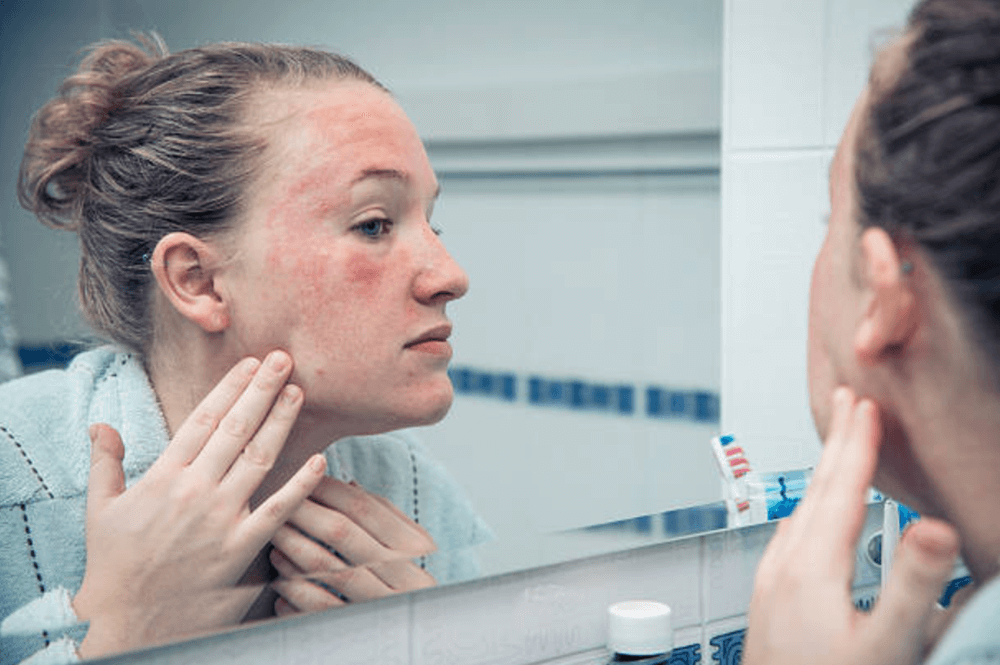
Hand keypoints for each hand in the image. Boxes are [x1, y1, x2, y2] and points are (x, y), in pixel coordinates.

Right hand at [74, 351, 326, 657]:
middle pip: (235, 429)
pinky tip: (320, 460)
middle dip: (262, 390)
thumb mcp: (101, 509)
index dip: (229, 387)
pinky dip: (300, 485)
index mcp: (163, 476)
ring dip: (281, 423)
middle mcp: (195, 491)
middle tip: (284, 359)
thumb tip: (100, 425)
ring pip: (259, 459)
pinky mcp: (240, 548)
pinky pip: (277, 510)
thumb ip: (106, 463)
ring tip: (299, 392)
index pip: (203, 420)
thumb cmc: (115, 564)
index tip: (249, 363)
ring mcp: (220, 519)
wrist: (129, 619)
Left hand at [269, 476, 436, 614]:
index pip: (365, 507)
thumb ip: (383, 516)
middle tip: (277, 505)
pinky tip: (280, 585)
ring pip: (328, 568)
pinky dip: (296, 594)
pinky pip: (321, 607)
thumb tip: (349, 482)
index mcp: (411, 546)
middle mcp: (399, 570)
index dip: (330, 491)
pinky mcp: (360, 626)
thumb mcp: (407, 549)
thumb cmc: (406, 583)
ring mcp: (380, 600)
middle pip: (342, 532)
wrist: (425, 631)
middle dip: (304, 514)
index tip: (303, 480)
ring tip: (274, 542)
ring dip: (294, 551)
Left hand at [743, 387, 959, 664]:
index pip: (840, 490)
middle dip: (836, 445)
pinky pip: (790, 540)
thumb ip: (910, 586)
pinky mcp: (769, 605)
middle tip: (848, 402)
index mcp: (811, 569)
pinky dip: (809, 513)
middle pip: (815, 493)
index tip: (868, 404)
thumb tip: (934, 527)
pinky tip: (810, 524)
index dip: (858, 444)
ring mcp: (771, 586)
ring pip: (799, 514)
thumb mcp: (887, 647)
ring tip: (838, 452)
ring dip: (822, 476)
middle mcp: (783, 568)